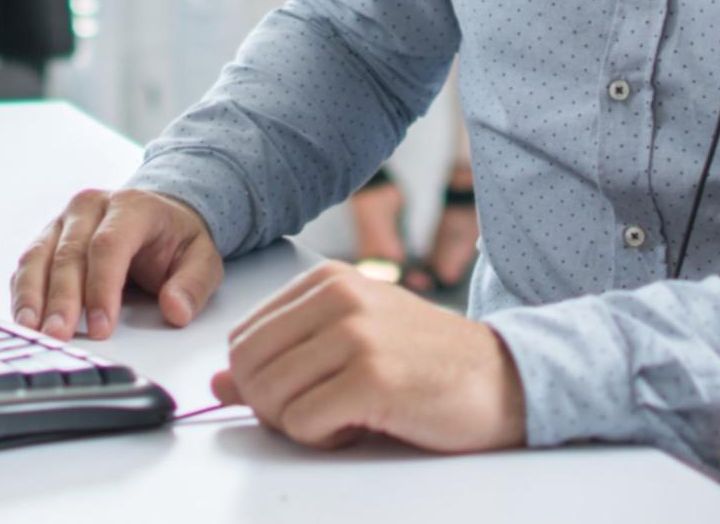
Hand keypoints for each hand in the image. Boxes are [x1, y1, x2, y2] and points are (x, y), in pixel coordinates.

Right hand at [9, 187, 223, 341]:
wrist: (158, 215)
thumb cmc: (176, 239)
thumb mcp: (203, 258)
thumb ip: (192, 284)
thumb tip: (175, 309)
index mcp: (131, 206)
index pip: (109, 245)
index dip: (102, 288)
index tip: (102, 326)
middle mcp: (90, 207)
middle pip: (69, 254)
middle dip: (62, 300)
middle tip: (59, 336)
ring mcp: (64, 221)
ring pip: (39, 257)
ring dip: (33, 297)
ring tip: (32, 330)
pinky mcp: (47, 239)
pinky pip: (28, 265)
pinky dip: (23, 293)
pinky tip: (24, 319)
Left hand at [209, 260, 526, 452]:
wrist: (502, 379)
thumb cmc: (423, 363)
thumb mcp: (348, 345)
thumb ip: (281, 358)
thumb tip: (217, 384)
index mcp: (327, 281)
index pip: (242, 339)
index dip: (259, 382)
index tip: (301, 391)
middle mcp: (339, 298)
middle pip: (248, 369)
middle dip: (272, 406)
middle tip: (321, 411)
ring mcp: (357, 335)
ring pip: (270, 397)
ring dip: (301, 424)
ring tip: (347, 414)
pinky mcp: (372, 378)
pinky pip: (303, 423)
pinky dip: (324, 439)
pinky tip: (362, 425)